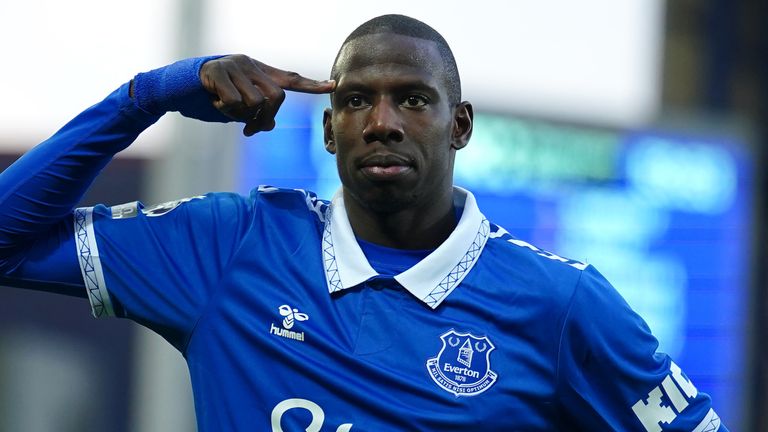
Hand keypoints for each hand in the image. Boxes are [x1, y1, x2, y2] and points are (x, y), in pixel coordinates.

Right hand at [200, 55, 334, 135]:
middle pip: (276, 97)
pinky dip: (226, 110)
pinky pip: (234, 101)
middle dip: (265, 118)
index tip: (333, 86)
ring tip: (225, 110)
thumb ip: (255, 114)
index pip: (290, 79)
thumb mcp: (236, 110)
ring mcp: (233, 65)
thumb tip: (270, 124)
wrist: (175, 88)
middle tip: (250, 130)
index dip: (311, 85)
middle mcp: (249, 65)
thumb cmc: (208, 100)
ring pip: (255, 101)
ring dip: (242, 115)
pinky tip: (214, 103)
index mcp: (257, 72)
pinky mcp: (217, 71)